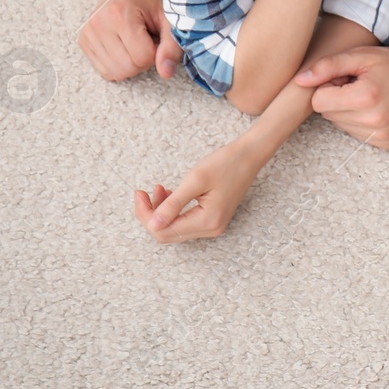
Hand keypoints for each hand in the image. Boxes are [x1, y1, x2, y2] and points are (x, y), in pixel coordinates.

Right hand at [80, 0, 182, 80]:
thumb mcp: (168, 18)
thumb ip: (171, 45)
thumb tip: (166, 73)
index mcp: (119, 14)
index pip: (142, 57)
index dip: (156, 52)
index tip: (156, 36)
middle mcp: (98, 24)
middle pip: (127, 68)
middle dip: (144, 59)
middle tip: (147, 39)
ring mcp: (87, 33)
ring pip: (115, 73)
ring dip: (131, 64)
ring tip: (135, 41)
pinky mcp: (83, 41)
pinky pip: (105, 71)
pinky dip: (119, 65)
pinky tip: (124, 47)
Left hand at [134, 139, 263, 242]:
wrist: (249, 156)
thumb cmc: (225, 163)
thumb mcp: (195, 180)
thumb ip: (172, 205)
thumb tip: (152, 224)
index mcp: (207, 221)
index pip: (164, 230)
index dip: (146, 215)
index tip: (139, 194)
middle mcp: (211, 229)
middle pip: (167, 233)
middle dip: (151, 214)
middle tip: (143, 192)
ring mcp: (213, 226)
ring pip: (174, 229)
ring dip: (161, 211)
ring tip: (159, 189)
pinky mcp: (212, 219)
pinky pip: (184, 222)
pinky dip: (172, 210)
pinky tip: (170, 194)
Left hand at [294, 46, 388, 149]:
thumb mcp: (364, 56)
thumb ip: (328, 66)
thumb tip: (299, 81)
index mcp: (364, 98)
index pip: (318, 101)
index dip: (330, 85)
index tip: (348, 77)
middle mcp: (372, 122)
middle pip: (329, 114)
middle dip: (339, 98)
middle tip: (363, 84)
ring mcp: (380, 137)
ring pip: (342, 125)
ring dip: (350, 111)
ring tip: (374, 95)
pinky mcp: (386, 145)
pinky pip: (358, 135)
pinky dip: (363, 121)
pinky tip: (381, 108)